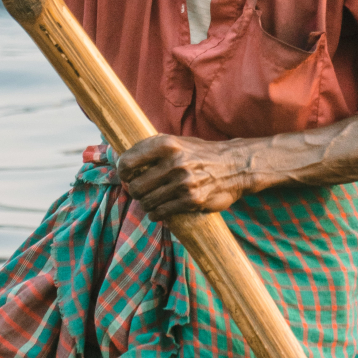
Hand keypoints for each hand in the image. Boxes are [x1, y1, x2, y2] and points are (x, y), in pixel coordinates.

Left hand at [116, 134, 253, 220]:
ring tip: (152, 201)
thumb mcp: (177, 142)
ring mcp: (183, 182)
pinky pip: (162, 213)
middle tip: (141, 191)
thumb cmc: (200, 154)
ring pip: (147, 202)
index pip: (127, 162)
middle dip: (135, 191)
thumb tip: (123, 163)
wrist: (235, 165)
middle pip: (135, 187)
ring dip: (147, 204)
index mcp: (166, 144)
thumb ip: (152, 150)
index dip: (123, 173)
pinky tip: (159, 211)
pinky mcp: (191, 200)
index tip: (127, 176)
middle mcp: (173, 162)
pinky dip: (157, 214)